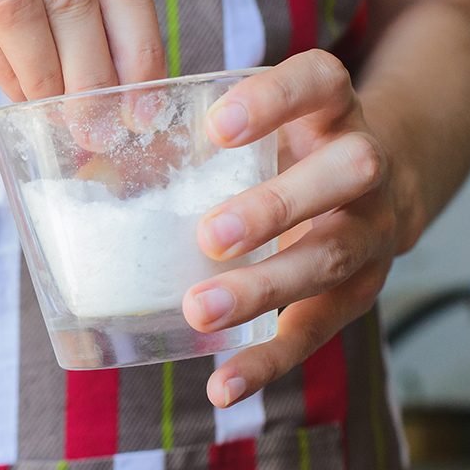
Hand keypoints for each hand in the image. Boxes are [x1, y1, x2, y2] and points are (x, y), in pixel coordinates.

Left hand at [181, 50, 421, 407]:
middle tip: (210, 235)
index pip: (319, 82)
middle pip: (345, 175)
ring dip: (266, 287)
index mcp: (333, 108)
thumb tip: (83, 157)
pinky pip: (317, 330)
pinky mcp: (359, 292)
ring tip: (200, 309)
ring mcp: (371, 231)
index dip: (274, 100)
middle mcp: (365, 164)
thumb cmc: (289, 145)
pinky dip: (268, 362)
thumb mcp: (264, 121)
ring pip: (331, 257)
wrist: (385, 184)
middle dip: (278, 205)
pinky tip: (223, 387)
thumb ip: (197, 132)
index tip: (216, 124)